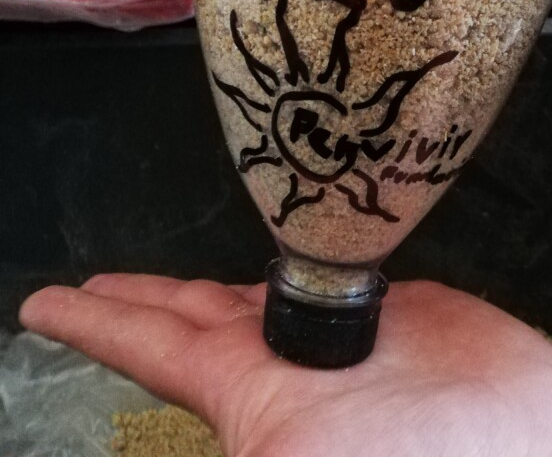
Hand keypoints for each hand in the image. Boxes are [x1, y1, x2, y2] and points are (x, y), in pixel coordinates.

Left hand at [21, 274, 551, 456]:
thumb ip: (255, 443)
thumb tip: (232, 434)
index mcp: (259, 395)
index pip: (158, 346)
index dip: (102, 320)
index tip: (46, 304)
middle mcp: (294, 352)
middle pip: (200, 310)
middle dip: (148, 295)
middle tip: (98, 278)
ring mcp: (349, 321)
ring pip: (268, 275)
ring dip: (222, 263)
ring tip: (174, 257)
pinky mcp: (402, 294)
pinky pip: (343, 250)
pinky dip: (311, 233)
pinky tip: (294, 219)